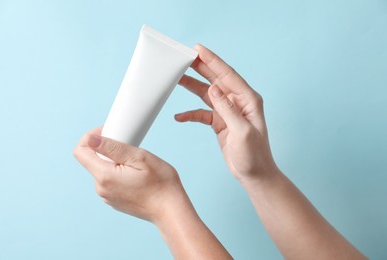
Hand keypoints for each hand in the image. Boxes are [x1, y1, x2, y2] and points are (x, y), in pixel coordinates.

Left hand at [73, 127, 189, 222]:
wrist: (171, 210)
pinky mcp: (114, 200)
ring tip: (136, 163)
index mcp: (104, 176)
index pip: (80, 151)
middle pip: (93, 160)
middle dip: (107, 149)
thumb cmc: (160, 183)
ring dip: (115, 161)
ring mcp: (107, 196)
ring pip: (103, 170)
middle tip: (130, 148)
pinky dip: (119, 172)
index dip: (90, 137)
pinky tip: (137, 175)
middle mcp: (101, 188)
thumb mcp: (139, 157)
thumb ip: (113, 148)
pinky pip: (110, 181)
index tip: (108, 132)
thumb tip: (91, 139)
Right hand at [175, 44, 277, 182]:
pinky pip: (202, 113)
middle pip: (216, 79)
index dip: (212, 60)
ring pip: (207, 94)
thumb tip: (213, 89)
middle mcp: (238, 102)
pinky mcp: (220, 122)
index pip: (228, 75)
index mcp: (248, 99)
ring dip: (192, 86)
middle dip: (200, 67)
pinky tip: (179, 117)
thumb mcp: (241, 132)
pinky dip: (190, 114)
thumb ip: (227, 109)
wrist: (254, 175)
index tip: (198, 49)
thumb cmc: (254, 155)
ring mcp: (228, 112)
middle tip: (183, 57)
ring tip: (176, 78)